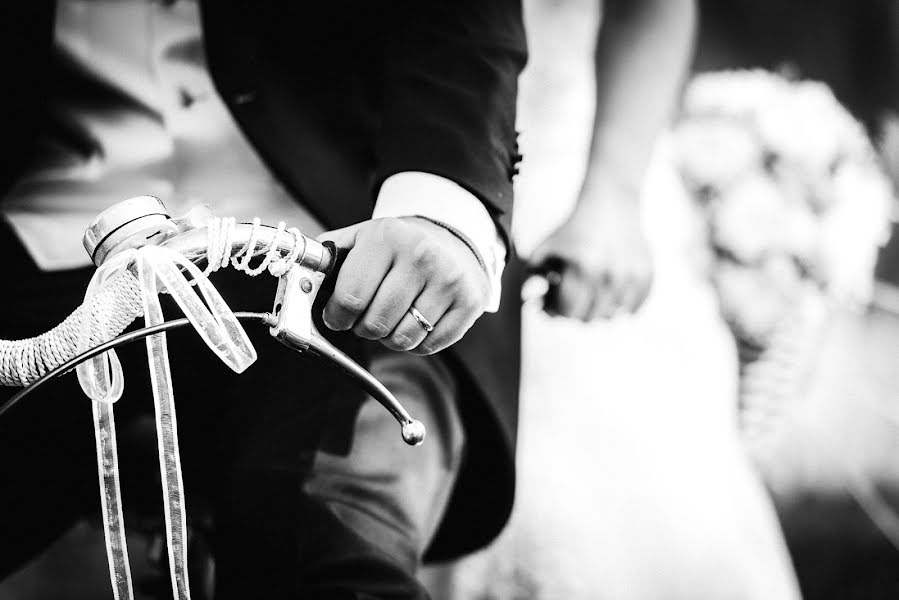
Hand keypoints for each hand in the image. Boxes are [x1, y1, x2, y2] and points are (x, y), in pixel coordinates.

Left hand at [318, 217, 490, 354]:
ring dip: (390, 337)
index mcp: (387, 238)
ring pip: (402, 340)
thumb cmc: (395, 246)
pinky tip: (417, 319)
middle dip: (364, 327)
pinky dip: (416, 342)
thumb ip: (325, 261)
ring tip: (393, 316)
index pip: (349, 299)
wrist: (451, 238)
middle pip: (376, 325)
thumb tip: (297, 285)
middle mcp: (422, 257)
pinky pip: (429, 347)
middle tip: (367, 315)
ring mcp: (450, 281)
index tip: (337, 315)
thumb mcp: (359, 239)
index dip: (336, 316)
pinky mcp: (469, 304)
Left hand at [530, 193, 652, 320]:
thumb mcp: (547, 246)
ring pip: (613, 315)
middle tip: (570, 300)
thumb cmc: (575, 228)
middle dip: (575, 312)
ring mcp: (631, 276)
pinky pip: (635, 307)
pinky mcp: (646, 273)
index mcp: (584, 268)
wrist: (610, 202)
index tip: (550, 305)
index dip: (555, 311)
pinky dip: (622, 307)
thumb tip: (530, 300)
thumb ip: (533, 273)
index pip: (569, 312)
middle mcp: (611, 275)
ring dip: (598, 310)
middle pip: (590, 318)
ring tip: (590, 296)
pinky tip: (611, 296)